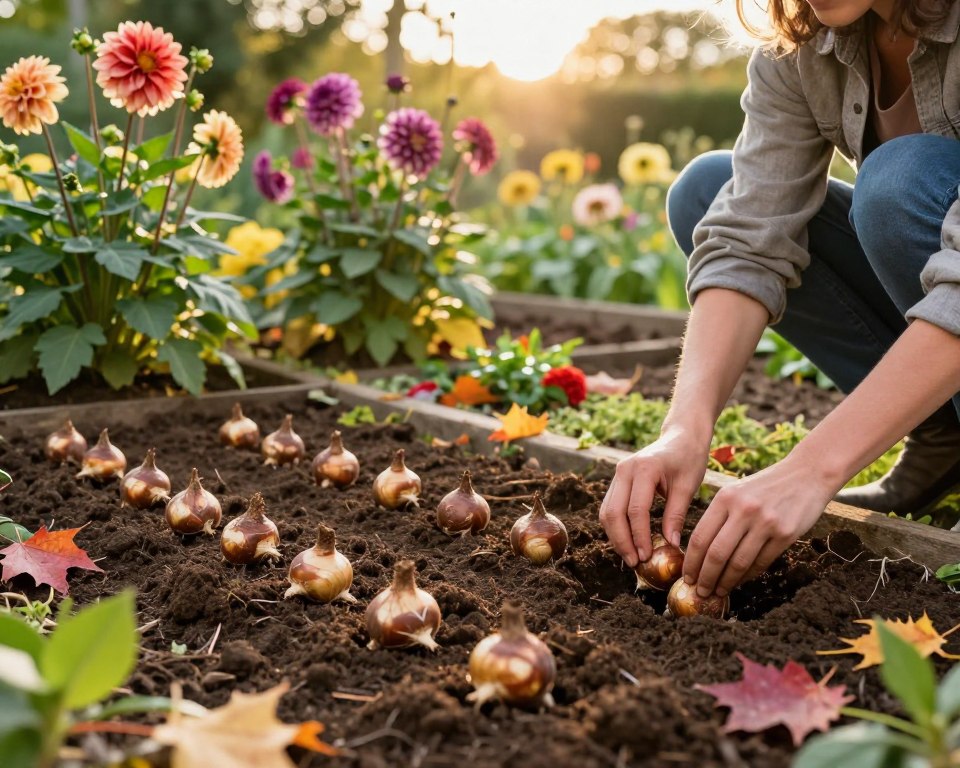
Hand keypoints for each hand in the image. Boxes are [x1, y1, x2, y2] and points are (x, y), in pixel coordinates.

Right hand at [599, 428, 709, 566]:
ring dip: (616, 537)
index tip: (647, 557)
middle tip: (635, 563)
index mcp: (643, 469)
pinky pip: (610, 508)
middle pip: (613, 513)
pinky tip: (628, 542)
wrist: (681, 436)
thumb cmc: (688, 459)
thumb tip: (670, 545)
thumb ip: (676, 514)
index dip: (639, 537)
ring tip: (631, 557)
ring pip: (607, 512)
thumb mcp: (687, 486)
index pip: (636, 510)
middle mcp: (624, 470)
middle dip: (622, 541)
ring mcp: (617, 474)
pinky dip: (616, 527)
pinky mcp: (617, 481)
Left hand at [681, 456, 835, 597]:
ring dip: (726, 582)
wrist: (807, 474)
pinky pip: (761, 562)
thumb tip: (701, 553)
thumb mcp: (736, 492)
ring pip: (738, 563)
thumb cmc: (766, 486)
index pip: (700, 537)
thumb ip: (719, 516)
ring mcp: (766, 522)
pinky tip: (740, 581)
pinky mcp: (786, 534)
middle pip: (716, 554)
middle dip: (705, 578)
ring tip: (718, 591)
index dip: (691, 562)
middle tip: (701, 592)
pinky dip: (748, 576)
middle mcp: (743, 510)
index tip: (688, 576)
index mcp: (725, 498)